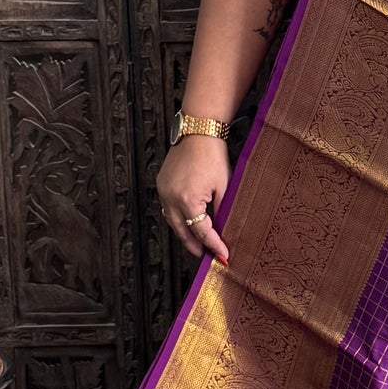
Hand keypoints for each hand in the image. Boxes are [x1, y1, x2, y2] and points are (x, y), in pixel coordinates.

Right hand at [157, 135, 231, 264]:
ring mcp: (164, 191)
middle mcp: (171, 198)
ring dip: (185, 233)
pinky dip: (178, 218)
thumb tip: (225, 229)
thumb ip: (223, 210)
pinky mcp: (162, 184)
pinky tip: (188, 222)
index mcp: (188, 200)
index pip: (202, 232)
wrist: (198, 131)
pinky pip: (168, 208)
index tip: (223, 255)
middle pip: (182, 231)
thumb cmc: (212, 155)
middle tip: (207, 257)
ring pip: (173, 221)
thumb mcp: (224, 186)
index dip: (214, 245)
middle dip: (195, 246)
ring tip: (198, 244)